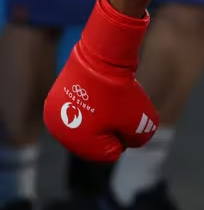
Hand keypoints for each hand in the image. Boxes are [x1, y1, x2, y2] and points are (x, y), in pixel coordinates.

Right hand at [43, 0, 158, 162]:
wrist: (101, 56)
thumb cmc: (121, 93)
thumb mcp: (143, 123)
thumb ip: (138, 140)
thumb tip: (127, 140)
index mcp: (75, 142)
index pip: (110, 153)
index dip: (124, 136)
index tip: (123, 117)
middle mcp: (58, 131)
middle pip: (96, 141)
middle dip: (112, 127)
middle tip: (117, 107)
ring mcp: (53, 113)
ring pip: (89, 125)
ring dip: (103, 116)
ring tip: (107, 99)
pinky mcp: (56, 98)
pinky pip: (82, 110)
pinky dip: (93, 104)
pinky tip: (98, 93)